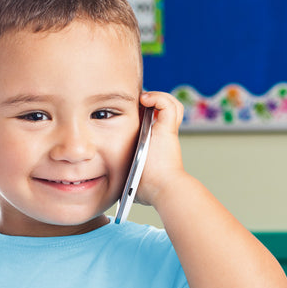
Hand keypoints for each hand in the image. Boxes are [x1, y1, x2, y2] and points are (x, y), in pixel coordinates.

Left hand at [135, 91, 185, 207]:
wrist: (161, 189)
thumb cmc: (146, 189)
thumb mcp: (132, 179)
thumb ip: (126, 175)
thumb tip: (116, 185)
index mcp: (155, 145)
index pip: (154, 123)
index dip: (144, 116)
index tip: (127, 114)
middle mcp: (163, 136)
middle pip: (165, 111)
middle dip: (151, 103)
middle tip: (134, 103)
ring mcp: (167, 131)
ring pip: (170, 105)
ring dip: (158, 98)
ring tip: (143, 100)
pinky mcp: (168, 129)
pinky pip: (167, 104)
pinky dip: (158, 98)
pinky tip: (145, 101)